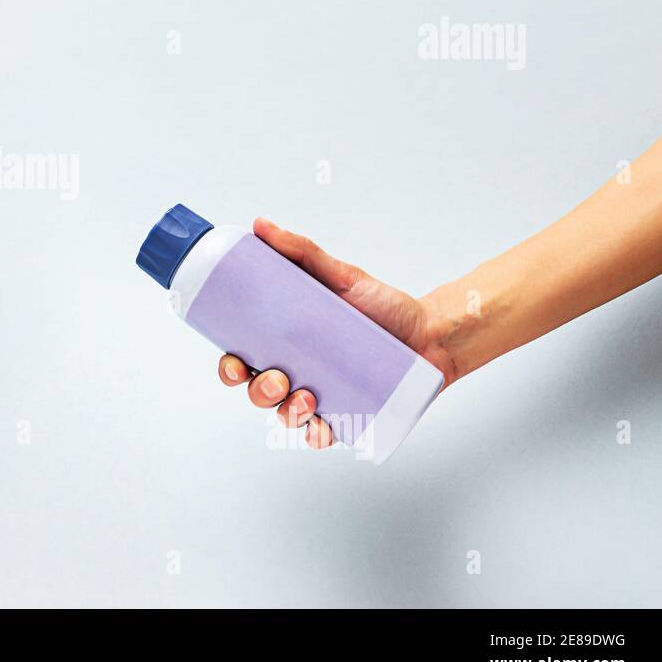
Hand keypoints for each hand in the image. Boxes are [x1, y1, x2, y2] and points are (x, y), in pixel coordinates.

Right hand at [216, 217, 458, 449]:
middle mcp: (299, 373)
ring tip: (307, 397)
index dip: (230, 368)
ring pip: (287, 416)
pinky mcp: (350, 417)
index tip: (234, 362)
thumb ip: (300, 251)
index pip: (244, 360)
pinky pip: (324, 435)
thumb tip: (261, 225)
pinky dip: (317, 436)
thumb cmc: (383, 306)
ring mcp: (323, 398)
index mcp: (285, 344)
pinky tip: (321, 427)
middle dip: (259, 392)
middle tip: (277, 377)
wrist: (431, 332)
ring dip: (286, 413)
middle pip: (259, 392)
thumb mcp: (340, 276)